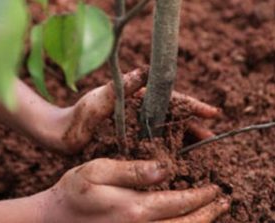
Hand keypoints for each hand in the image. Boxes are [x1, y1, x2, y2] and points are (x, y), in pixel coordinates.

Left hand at [37, 69, 220, 153]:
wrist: (61, 137)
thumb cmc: (78, 116)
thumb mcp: (99, 99)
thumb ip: (122, 87)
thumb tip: (146, 70)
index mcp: (139, 99)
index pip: (171, 99)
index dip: (193, 106)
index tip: (212, 113)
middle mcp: (142, 113)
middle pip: (175, 118)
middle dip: (195, 127)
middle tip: (212, 138)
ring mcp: (139, 129)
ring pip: (169, 134)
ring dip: (186, 141)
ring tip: (203, 152)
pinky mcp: (134, 144)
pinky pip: (157, 147)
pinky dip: (170, 153)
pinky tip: (181, 163)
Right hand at [39, 159, 228, 222]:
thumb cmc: (74, 193)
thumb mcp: (98, 171)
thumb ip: (133, 171)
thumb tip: (166, 168)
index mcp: (134, 208)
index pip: (180, 202)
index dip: (201, 195)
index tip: (215, 188)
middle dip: (209, 213)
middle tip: (224, 201)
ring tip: (215, 213)